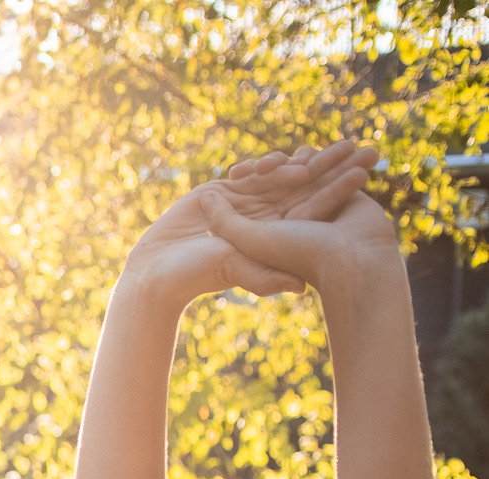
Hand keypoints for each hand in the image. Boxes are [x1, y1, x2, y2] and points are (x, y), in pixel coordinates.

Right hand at [120, 140, 377, 306]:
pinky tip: (284, 157)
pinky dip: (266, 165)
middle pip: (307, 189)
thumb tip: (301, 286)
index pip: (314, 209)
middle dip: (335, 168)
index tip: (364, 172)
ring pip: (282, 178)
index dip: (338, 189)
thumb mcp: (233, 268)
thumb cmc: (195, 275)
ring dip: (308, 160)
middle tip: (366, 149)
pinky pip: (250, 175)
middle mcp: (265, 222)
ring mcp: (246, 207)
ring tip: (333, 146)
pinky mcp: (223, 195)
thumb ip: (265, 275)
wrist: (158, 269)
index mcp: (276, 238)